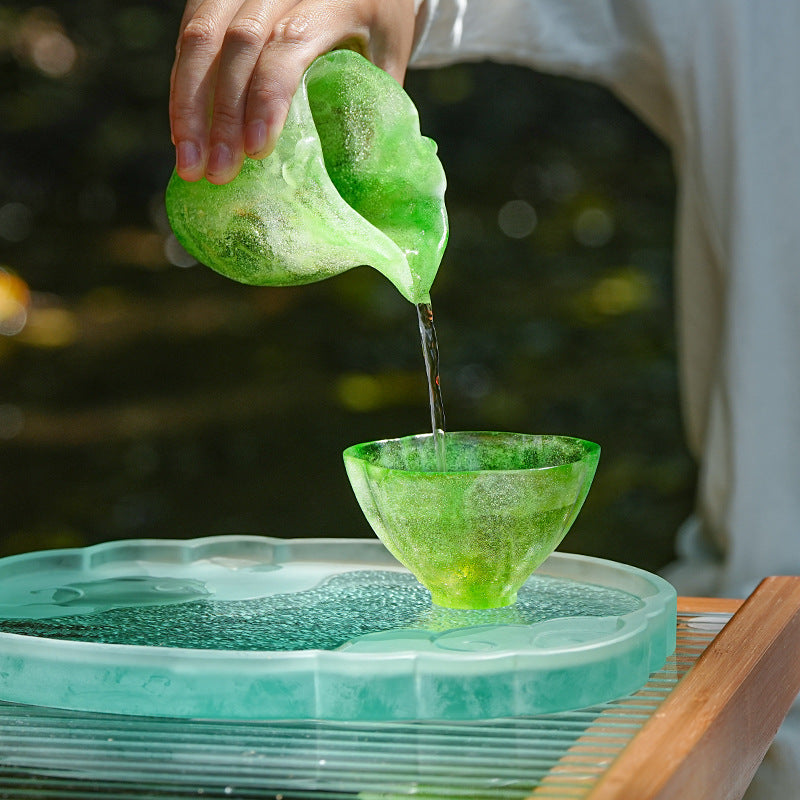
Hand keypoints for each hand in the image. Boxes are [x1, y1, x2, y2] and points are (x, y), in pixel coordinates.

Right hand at [170, 0, 417, 184]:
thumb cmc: (377, 26)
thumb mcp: (387, 58)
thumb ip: (371, 105)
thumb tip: (352, 178)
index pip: (289, 43)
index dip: (267, 96)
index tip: (256, 150)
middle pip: (237, 43)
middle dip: (222, 115)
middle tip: (218, 172)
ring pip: (200, 36)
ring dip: (189, 106)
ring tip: (189, 164)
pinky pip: (189, 35)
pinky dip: (184, 88)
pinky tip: (183, 134)